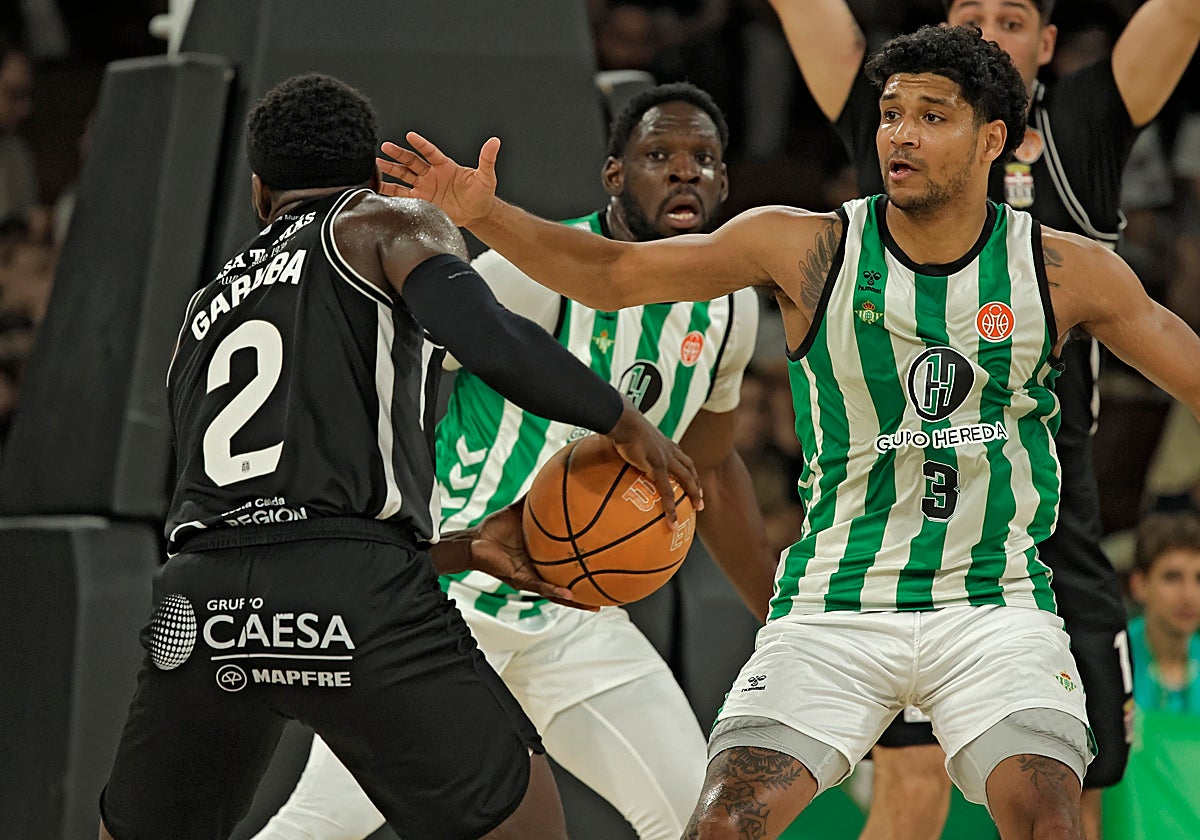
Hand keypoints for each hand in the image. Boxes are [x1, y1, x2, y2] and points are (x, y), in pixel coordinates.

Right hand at [377, 133, 500, 226]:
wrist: (478, 214)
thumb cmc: (482, 194)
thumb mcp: (486, 176)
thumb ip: (487, 159)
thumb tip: (495, 141)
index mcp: (445, 165)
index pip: (430, 152)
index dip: (420, 144)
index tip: (410, 136)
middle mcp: (432, 174)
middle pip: (411, 161)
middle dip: (398, 154)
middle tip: (385, 147)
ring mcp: (425, 187)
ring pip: (403, 176)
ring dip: (390, 171)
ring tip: (375, 165)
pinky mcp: (421, 202)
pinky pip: (403, 196)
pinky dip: (391, 192)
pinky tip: (379, 188)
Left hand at [469, 501, 599, 610]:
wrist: (474, 541)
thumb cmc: (496, 529)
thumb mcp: (520, 512)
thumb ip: (535, 500)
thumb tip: (549, 480)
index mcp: (540, 559)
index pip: (565, 567)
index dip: (582, 572)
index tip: (605, 570)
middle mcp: (538, 572)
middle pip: (565, 587)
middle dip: (583, 597)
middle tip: (604, 602)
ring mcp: (530, 578)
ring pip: (556, 594)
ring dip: (574, 602)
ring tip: (593, 606)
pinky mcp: (520, 580)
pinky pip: (539, 587)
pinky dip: (554, 591)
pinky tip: (569, 594)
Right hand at [607, 400, 702, 525]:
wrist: (621, 418)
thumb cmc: (618, 421)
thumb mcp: (623, 433)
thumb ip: (621, 442)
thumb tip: (609, 446)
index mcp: (661, 442)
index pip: (679, 455)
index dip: (686, 466)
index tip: (689, 477)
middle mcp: (668, 449)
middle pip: (689, 467)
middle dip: (697, 482)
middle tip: (701, 497)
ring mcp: (666, 458)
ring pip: (687, 479)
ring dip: (695, 494)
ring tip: (699, 509)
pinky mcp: (658, 467)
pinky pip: (668, 493)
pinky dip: (671, 509)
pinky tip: (672, 523)